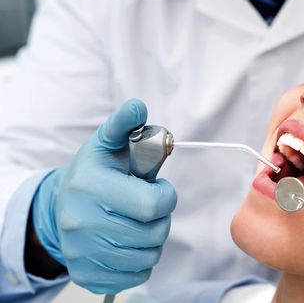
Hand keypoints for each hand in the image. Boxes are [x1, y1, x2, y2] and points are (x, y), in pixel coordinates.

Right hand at [31, 99, 176, 293]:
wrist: (60, 206)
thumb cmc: (94, 173)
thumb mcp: (107, 144)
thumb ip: (125, 125)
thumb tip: (138, 107)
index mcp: (91, 187)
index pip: (153, 204)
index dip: (166, 196)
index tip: (158, 188)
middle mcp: (82, 222)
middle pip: (154, 233)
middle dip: (160, 217)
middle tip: (148, 206)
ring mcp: (82, 253)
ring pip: (149, 256)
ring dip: (153, 239)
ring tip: (138, 222)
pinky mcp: (87, 274)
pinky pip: (136, 275)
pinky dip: (141, 260)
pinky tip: (129, 242)